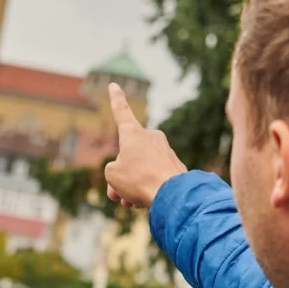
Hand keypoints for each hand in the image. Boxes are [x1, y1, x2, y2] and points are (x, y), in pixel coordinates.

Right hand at [104, 83, 185, 209]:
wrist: (172, 194)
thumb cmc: (138, 179)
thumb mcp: (112, 175)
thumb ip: (114, 171)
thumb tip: (126, 174)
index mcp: (134, 133)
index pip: (121, 112)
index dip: (115, 99)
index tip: (114, 85)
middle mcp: (151, 138)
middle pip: (129, 157)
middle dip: (121, 176)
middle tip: (117, 194)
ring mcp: (165, 152)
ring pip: (141, 170)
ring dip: (132, 186)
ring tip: (130, 202)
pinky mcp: (176, 167)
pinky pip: (155, 178)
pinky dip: (148, 189)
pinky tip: (146, 202)